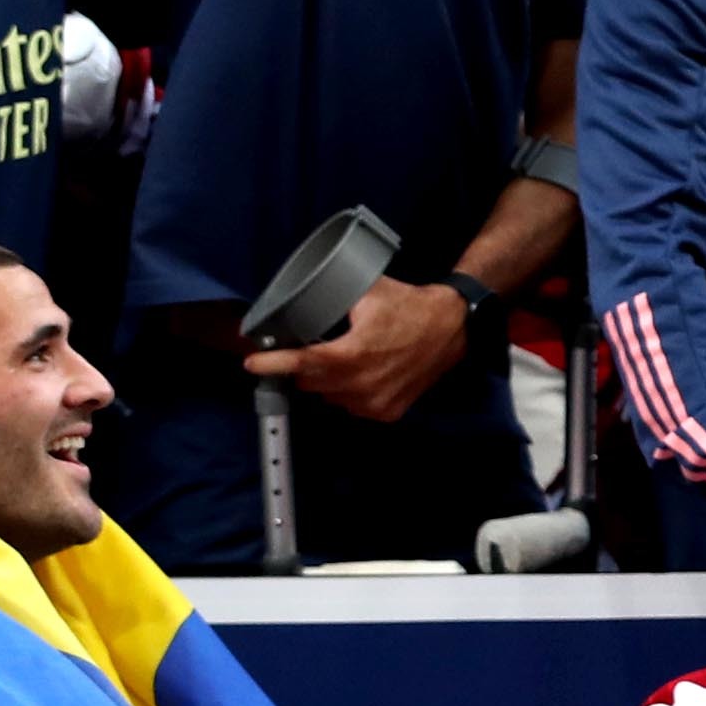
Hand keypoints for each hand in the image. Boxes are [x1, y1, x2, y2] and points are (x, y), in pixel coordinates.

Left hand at [244, 271, 473, 426]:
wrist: (453, 328)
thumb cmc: (410, 306)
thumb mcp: (368, 292)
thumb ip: (332, 298)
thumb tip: (300, 300)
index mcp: (353, 354)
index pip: (302, 363)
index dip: (273, 363)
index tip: (251, 362)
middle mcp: (361, 384)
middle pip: (311, 382)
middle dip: (303, 367)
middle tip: (307, 349)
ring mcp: (374, 403)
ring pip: (330, 396)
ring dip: (327, 380)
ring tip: (343, 358)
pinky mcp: (387, 412)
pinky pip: (351, 405)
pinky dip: (348, 391)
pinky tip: (361, 373)